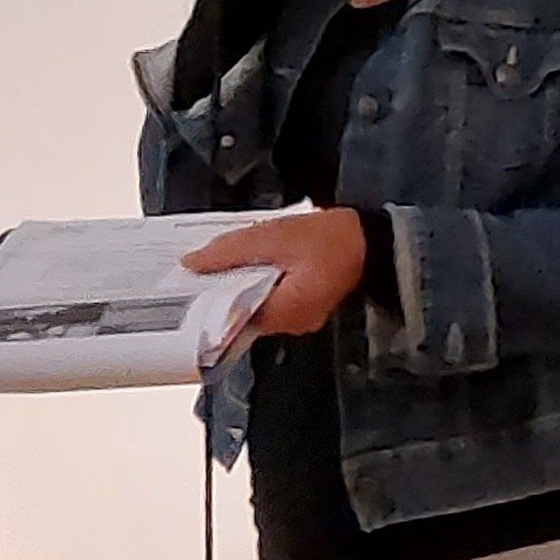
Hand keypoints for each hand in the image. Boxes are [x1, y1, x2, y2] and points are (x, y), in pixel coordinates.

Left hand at [183, 205, 368, 338]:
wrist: (373, 238)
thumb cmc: (332, 238)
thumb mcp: (273, 236)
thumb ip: (230, 251)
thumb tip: (191, 264)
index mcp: (286, 311)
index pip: (231, 318)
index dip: (207, 300)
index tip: (186, 288)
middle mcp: (292, 323)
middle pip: (240, 312)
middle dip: (221, 290)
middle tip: (202, 270)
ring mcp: (299, 316)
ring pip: (254, 304)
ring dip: (239, 284)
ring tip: (227, 263)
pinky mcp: (302, 305)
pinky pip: (269, 297)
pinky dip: (257, 282)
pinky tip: (251, 263)